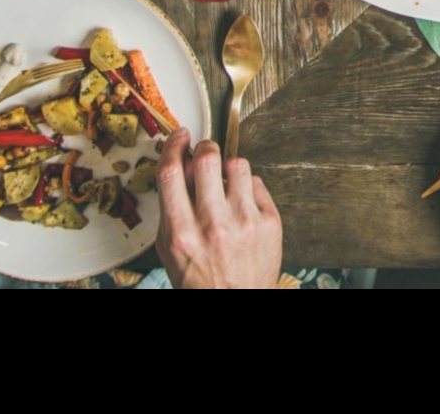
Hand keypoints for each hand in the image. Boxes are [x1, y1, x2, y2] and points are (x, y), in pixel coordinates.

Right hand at [153, 130, 282, 288]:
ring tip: (225, 183)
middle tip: (205, 151)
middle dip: (205, 147)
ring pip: (237, 165)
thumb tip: (178, 166)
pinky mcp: (269, 222)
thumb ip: (170, 210)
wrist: (234, 302)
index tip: (179, 137)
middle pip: (208, 159)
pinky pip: (257, 183)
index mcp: (181, 233)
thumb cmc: (199, 280)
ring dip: (228, 167)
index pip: (172, 173)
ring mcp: (245, 222)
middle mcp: (213, 225)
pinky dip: (247, 187)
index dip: (173, 146)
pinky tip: (241, 203)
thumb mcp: (170, 250)